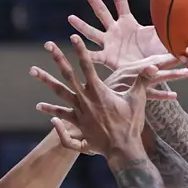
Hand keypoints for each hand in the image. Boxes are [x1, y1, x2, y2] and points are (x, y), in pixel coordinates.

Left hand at [31, 36, 153, 157]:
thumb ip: (143, 81)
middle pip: (68, 76)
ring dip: (47, 82)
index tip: (73, 37)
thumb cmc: (131, 123)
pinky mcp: (78, 129)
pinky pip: (63, 125)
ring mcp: (78, 115)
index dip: (80, 51)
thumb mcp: (138, 99)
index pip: (87, 66)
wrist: (123, 149)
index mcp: (98, 91)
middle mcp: (84, 101)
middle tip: (48, 45)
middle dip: (58, 59)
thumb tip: (153, 66)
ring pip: (59, 96)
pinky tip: (47, 114)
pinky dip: (55, 119)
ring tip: (34, 71)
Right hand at [69, 0, 166, 69]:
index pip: (121, 1)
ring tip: (70, 18)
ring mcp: (110, 44)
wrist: (153, 71)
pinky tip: (74, 47)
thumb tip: (184, 14)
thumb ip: (169, 26)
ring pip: (93, 32)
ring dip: (81, 26)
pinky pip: (94, 55)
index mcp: (129, 23)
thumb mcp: (164, 36)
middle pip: (102, 11)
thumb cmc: (159, 53)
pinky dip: (83, 52)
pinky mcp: (108, 58)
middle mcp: (116, 31)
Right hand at [104, 54, 187, 99]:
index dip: (166, 54)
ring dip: (171, 75)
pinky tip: (174, 95)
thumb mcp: (119, 79)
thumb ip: (135, 75)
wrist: (93, 103)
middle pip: (155, 64)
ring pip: (156, 78)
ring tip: (187, 73)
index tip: (180, 50)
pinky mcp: (132, 96)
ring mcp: (133, 84)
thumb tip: (148, 69)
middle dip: (172, 60)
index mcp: (130, 67)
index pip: (151, 59)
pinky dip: (161, 95)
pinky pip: (149, 95)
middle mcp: (132, 72)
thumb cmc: (106, 92)